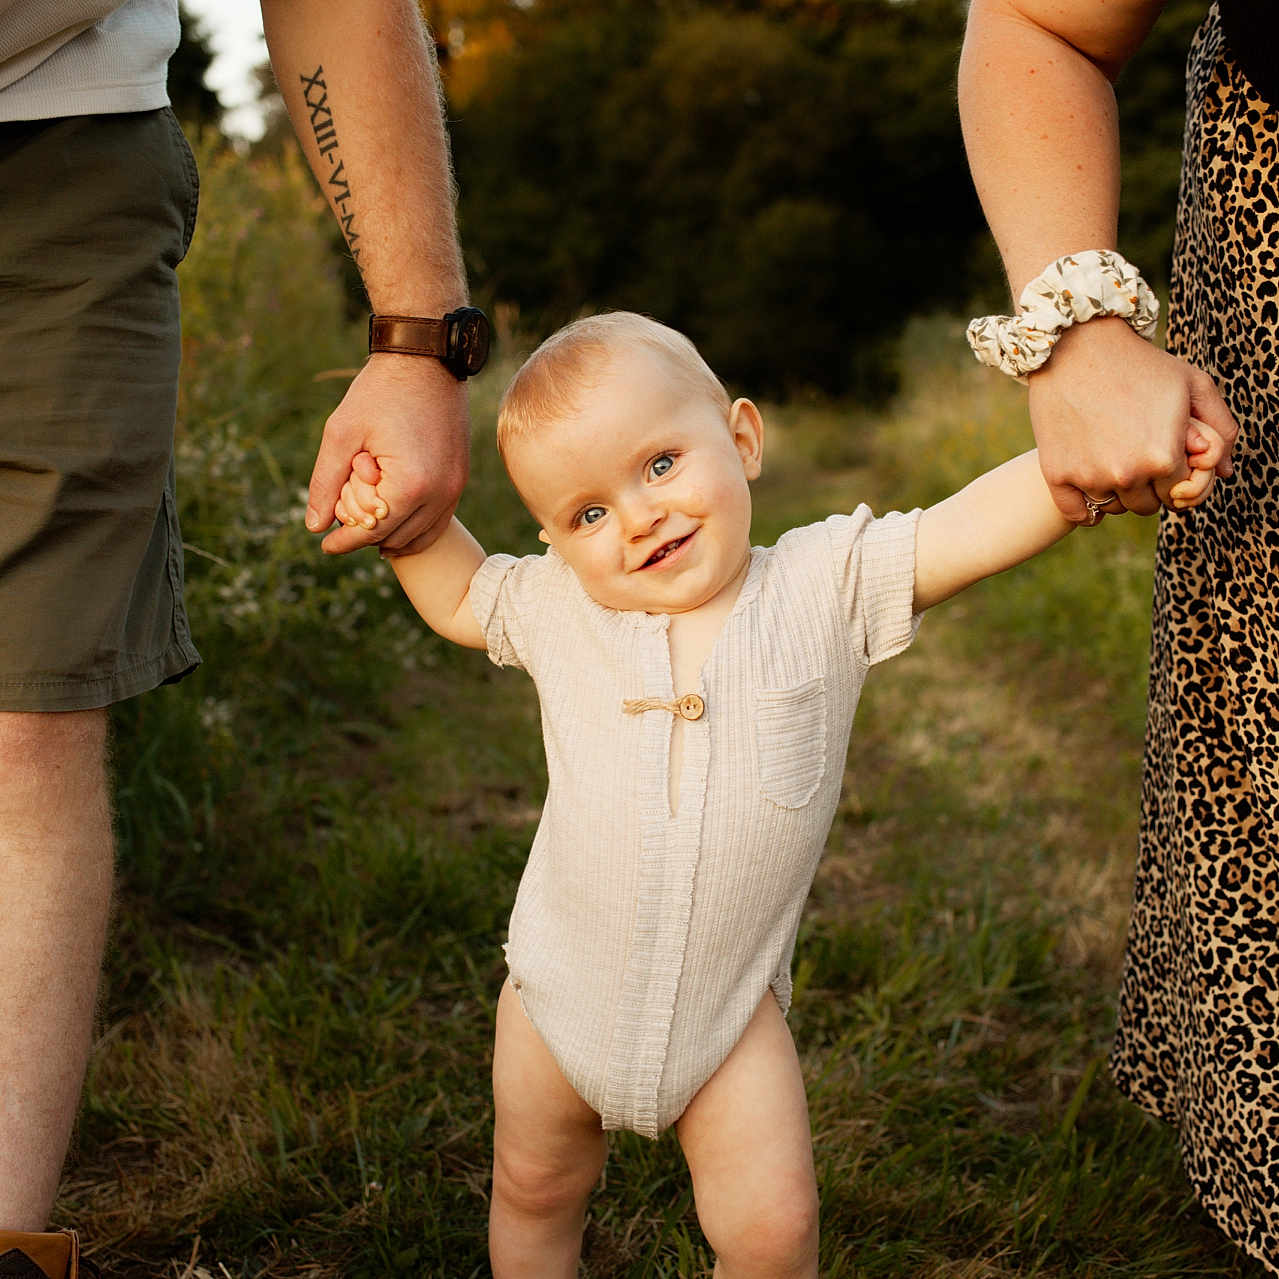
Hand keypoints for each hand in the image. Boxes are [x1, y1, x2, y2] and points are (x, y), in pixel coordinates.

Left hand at [305, 353, 469, 554]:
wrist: (427, 358)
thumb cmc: (380, 391)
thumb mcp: (342, 432)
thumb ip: (326, 481)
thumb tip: (315, 527)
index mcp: (411, 484)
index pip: (373, 530)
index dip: (345, 542)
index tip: (325, 546)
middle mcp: (441, 492)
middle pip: (398, 538)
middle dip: (367, 538)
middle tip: (342, 529)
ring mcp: (456, 487)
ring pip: (422, 535)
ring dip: (393, 538)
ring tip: (368, 533)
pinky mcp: (460, 478)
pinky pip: (440, 519)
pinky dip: (416, 528)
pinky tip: (396, 524)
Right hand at [1027, 318, 1237, 521]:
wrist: (1077, 346)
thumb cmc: (1140, 363)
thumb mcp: (1194, 384)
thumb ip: (1222, 429)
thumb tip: (1226, 472)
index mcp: (1163, 456)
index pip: (1178, 493)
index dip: (1174, 475)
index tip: (1163, 455)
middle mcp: (1127, 473)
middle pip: (1145, 505)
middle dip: (1146, 485)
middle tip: (1137, 455)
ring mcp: (1088, 475)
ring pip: (1113, 507)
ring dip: (1117, 492)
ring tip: (1113, 462)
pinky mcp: (1057, 473)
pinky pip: (1076, 513)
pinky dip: (1085, 510)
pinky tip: (1089, 491)